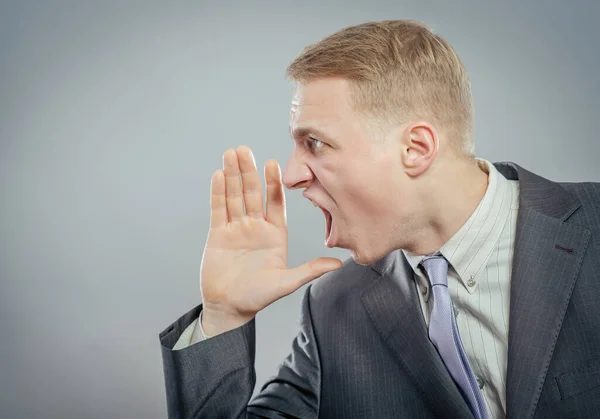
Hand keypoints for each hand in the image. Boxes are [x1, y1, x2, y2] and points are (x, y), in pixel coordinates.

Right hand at [200, 146, 341, 335]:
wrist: (229, 307)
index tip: (274, 164)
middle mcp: (256, 226)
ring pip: (234, 196)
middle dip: (249, 171)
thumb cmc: (258, 297)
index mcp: (274, 233)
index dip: (274, 183)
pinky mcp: (218, 234)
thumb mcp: (286, 283)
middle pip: (252, 193)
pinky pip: (218, 209)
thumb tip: (338, 264)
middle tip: (245, 149)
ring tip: (231, 154)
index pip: (275, 202)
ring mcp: (236, 228)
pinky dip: (218, 192)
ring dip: (232, 175)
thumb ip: (309, 270)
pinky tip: (218, 175)